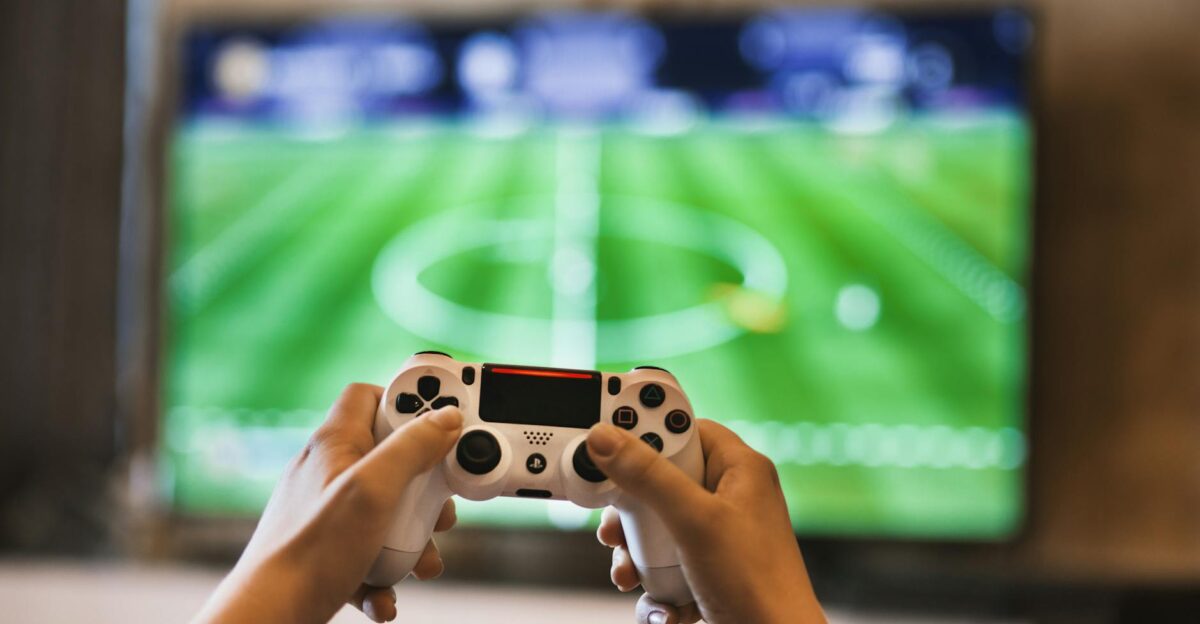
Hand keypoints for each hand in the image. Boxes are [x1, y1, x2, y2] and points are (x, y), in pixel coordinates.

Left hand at [193, 384, 463, 623]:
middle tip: (439, 507)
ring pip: (388, 513)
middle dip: (425, 489)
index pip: (370, 396)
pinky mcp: (328, 550)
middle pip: (392, 460)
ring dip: (412, 540)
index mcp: (335, 444)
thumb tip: (445, 418)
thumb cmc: (310, 551)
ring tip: (419, 561)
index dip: (408, 402)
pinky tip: (385, 591)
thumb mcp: (374, 489)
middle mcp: (329, 473)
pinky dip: (385, 572)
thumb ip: (412, 448)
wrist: (268, 617)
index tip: (442, 420)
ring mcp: (328, 513)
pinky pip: (370, 552)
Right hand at [586, 420, 825, 623]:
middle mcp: (728, 498)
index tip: (609, 439)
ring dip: (636, 556)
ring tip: (631, 573)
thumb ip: (648, 476)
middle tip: (616, 523)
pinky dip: (655, 587)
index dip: (648, 431)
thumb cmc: (757, 583)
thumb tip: (605, 438)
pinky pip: (664, 566)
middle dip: (631, 511)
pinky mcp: (706, 570)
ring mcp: (716, 537)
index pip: (684, 429)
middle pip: (659, 481)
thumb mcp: (694, 521)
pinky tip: (665, 606)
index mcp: (739, 469)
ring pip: (654, 528)